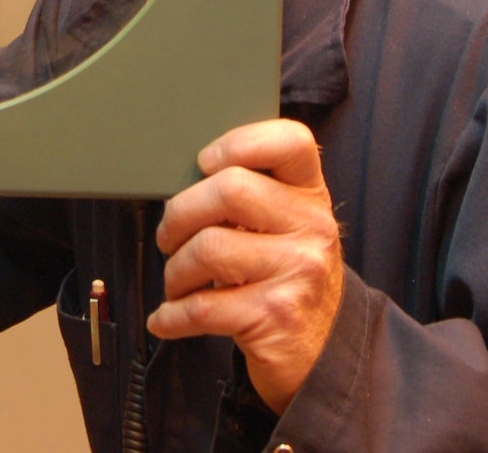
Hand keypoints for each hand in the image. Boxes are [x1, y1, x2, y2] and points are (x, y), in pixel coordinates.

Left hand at [146, 119, 343, 412]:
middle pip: (229, 189)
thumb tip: (180, 183)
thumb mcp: (284, 225)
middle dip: (180, 215)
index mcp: (311, 195)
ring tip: (178, 282)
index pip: (290, 141)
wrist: (319, 346)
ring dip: (175, 270)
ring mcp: (298, 272)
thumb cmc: (284, 274)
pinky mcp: (276, 316)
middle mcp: (312, 228)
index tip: (205, 162)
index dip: (239, 142)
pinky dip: (172, 315)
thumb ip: (250, 195)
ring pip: (208, 248)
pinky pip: (202, 306)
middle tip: (170, 236)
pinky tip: (168, 318)